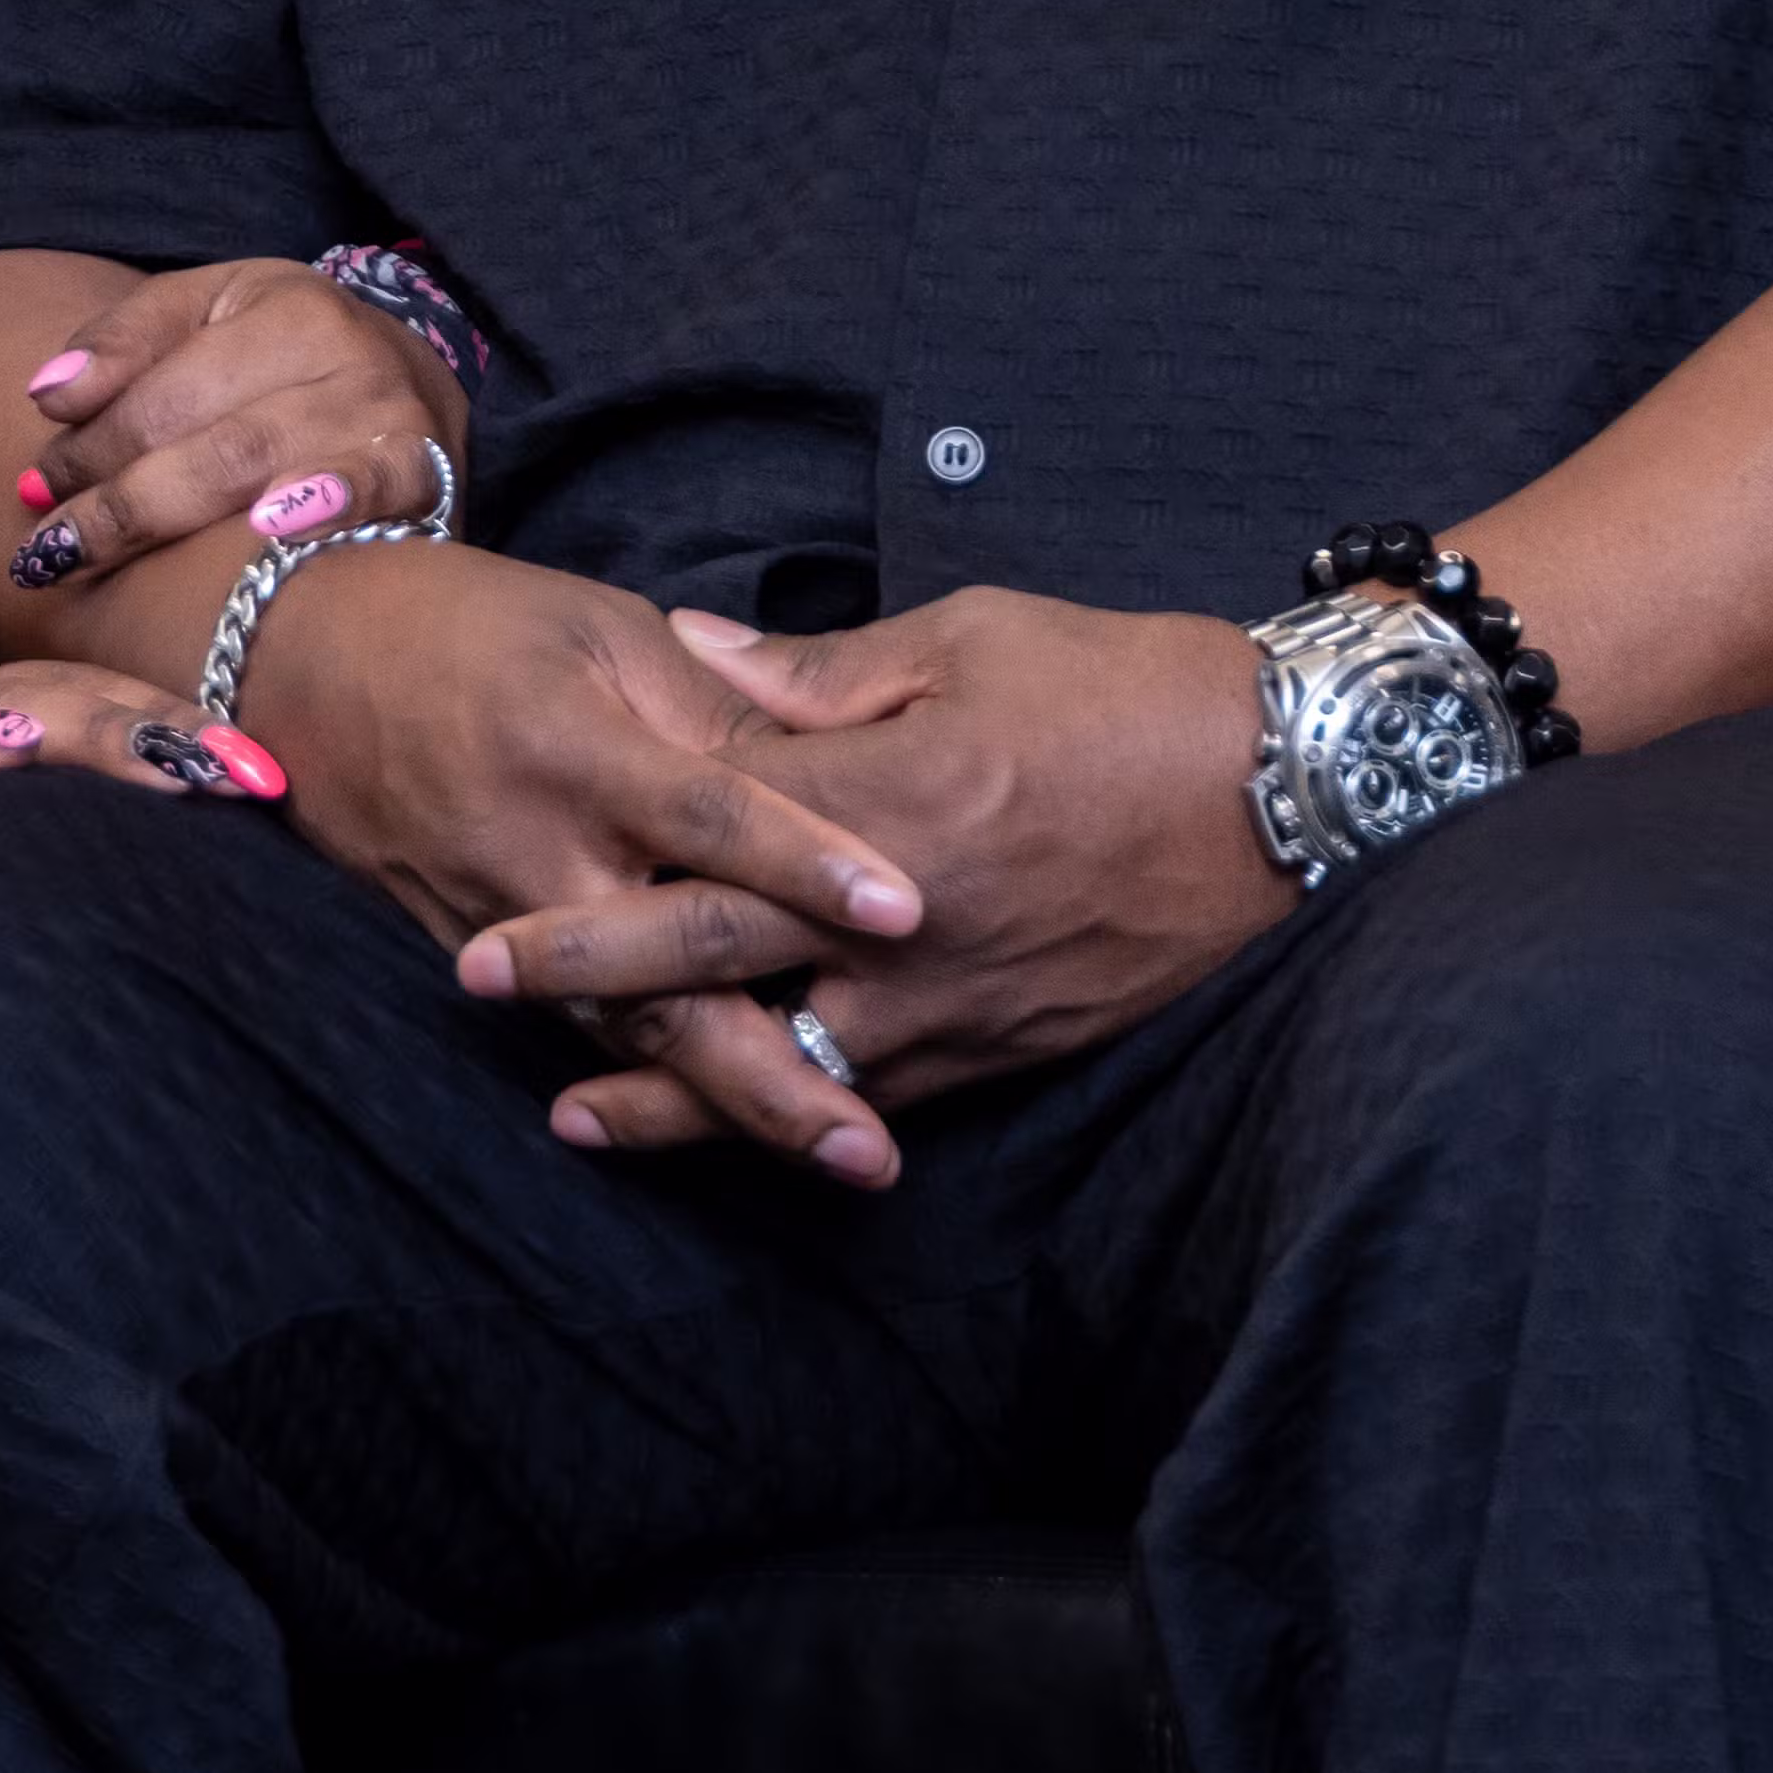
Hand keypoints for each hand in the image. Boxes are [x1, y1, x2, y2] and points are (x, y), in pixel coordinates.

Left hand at [0, 257, 465, 598]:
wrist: (421, 389)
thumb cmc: (287, 359)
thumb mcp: (209, 317)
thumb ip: (124, 343)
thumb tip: (48, 395)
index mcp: (282, 303)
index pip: (161, 390)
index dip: (87, 446)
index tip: (34, 489)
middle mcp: (341, 349)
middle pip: (204, 439)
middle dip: (114, 500)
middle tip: (46, 548)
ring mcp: (389, 412)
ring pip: (259, 468)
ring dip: (164, 520)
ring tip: (84, 557)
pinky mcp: (427, 476)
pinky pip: (371, 490)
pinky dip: (324, 502)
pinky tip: (270, 528)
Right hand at [229, 543, 931, 1185]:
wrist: (299, 669)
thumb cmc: (468, 626)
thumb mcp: (598, 626)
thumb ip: (710, 702)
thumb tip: (830, 761)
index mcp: (576, 745)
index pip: (710, 811)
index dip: (806, 860)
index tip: (905, 909)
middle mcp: (538, 854)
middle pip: (667, 981)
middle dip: (774, 1069)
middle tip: (875, 1144)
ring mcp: (500, 922)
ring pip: (628, 1034)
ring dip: (731, 1105)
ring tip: (840, 1156)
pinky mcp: (475, 959)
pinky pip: (578, 1034)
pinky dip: (655, 1089)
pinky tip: (728, 1131)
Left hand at [469, 593, 1286, 1153]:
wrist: (1291, 790)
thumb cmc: (1127, 689)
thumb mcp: (967, 639)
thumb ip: (813, 671)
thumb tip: (688, 653)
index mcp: (885, 795)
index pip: (709, 832)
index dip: (602, 858)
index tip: (503, 873)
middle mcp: (907, 916)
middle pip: (717, 957)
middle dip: (592, 976)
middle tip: (481, 985)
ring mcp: (959, 997)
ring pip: (789, 1062)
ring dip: (678, 1091)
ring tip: (577, 1116)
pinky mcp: (1011, 1045)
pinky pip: (883, 1097)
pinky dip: (804, 1118)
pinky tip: (749, 1133)